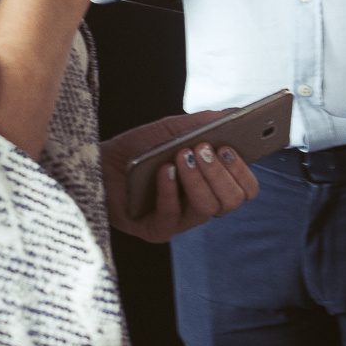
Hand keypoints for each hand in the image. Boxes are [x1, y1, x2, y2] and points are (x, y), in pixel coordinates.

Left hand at [102, 112, 260, 241]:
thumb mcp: (173, 129)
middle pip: (232, 200)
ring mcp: (181, 220)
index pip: (246, 188)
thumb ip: (203, 122)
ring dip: (197, 179)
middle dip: (221, 174)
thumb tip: (233, 113)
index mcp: (213, 183)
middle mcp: (202, 204)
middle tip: (204, 149)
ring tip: (181, 155)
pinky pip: (172, 217)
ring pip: (207, 209)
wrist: (100, 163)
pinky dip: (169, 191)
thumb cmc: (139, 148)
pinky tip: (164, 171)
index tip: (229, 147)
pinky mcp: (158, 231)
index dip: (242, 171)